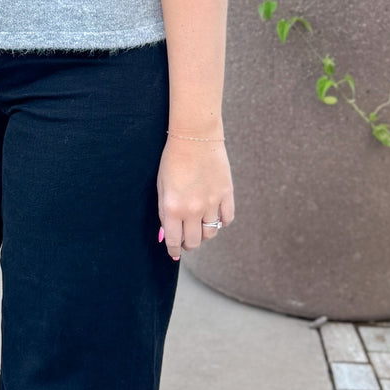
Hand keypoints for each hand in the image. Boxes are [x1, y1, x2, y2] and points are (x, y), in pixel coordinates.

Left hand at [157, 139, 234, 261]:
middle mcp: (192, 209)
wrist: (194, 137)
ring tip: (200, 227)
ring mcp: (212, 202)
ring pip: (211, 232)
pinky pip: (227, 219)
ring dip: (204, 234)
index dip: (174, 250)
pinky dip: (221, 222)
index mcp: (172, 208)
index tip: (175, 252)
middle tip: (187, 240)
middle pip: (195, 241)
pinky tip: (215, 217)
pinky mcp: (226, 194)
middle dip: (189, 244)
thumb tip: (168, 234)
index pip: (174, 241)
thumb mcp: (161, 187)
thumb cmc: (172, 161)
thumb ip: (164, 212)